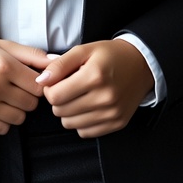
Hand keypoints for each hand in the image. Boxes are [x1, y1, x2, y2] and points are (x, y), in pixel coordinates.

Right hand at [0, 36, 48, 134]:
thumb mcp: (3, 45)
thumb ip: (31, 54)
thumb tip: (56, 61)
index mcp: (3, 65)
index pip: (38, 87)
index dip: (38, 84)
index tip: (30, 81)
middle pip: (30, 104)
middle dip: (27, 96)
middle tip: (16, 87)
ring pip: (19, 119)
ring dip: (16, 109)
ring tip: (5, 96)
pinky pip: (2, 128)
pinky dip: (3, 120)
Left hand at [36, 39, 153, 137]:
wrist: (142, 65)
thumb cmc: (110, 55)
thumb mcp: (84, 50)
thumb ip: (60, 64)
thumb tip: (41, 80)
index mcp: (94, 76)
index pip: (55, 96)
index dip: (49, 89)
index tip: (56, 82)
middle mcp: (104, 97)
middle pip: (60, 112)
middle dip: (58, 100)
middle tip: (68, 87)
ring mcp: (112, 113)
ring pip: (70, 124)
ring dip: (68, 112)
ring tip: (78, 96)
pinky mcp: (117, 123)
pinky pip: (85, 132)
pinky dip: (81, 122)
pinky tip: (88, 107)